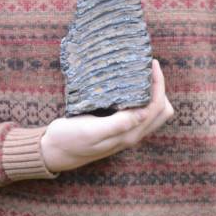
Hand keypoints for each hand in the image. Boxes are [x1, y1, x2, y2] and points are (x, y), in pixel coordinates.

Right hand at [40, 59, 173, 173]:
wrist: (54, 151)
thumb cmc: (69, 139)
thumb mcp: (91, 131)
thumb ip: (118, 124)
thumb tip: (144, 113)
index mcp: (129, 134)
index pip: (156, 107)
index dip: (158, 84)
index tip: (150, 64)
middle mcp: (132, 134)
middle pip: (161, 111)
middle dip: (159, 88)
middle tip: (146, 68)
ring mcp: (125, 131)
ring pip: (152, 112)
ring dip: (152, 93)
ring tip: (140, 74)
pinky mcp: (117, 127)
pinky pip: (139, 111)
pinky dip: (141, 97)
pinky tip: (128, 85)